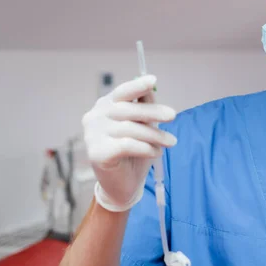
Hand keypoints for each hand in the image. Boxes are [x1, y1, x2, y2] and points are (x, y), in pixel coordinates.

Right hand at [82, 75, 176, 211]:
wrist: (122, 185)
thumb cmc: (134, 151)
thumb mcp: (142, 126)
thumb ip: (143, 107)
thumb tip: (152, 90)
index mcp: (105, 106)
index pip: (121, 92)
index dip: (137, 86)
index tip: (153, 81)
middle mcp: (94, 117)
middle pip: (127, 109)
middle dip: (153, 112)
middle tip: (173, 116)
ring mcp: (92, 135)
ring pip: (130, 129)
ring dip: (154, 135)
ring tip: (170, 142)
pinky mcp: (96, 152)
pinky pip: (127, 145)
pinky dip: (145, 148)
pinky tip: (155, 152)